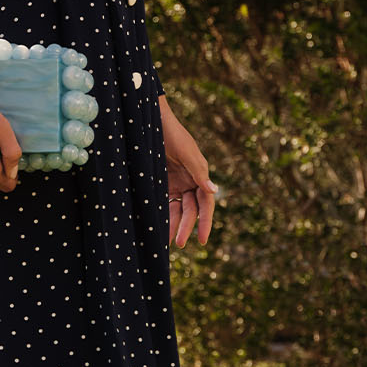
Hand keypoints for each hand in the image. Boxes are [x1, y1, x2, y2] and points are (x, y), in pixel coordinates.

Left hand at [159, 95, 216, 246]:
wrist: (152, 122)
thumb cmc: (173, 135)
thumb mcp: (187, 154)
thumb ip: (199, 173)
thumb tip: (215, 191)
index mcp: (200, 175)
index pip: (206, 204)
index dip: (205, 222)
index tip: (202, 240)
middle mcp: (190, 182)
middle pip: (191, 209)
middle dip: (187, 226)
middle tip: (180, 243)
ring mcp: (176, 183)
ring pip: (177, 209)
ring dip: (174, 224)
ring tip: (167, 241)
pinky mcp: (162, 182)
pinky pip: (164, 202)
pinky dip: (163, 214)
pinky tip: (159, 226)